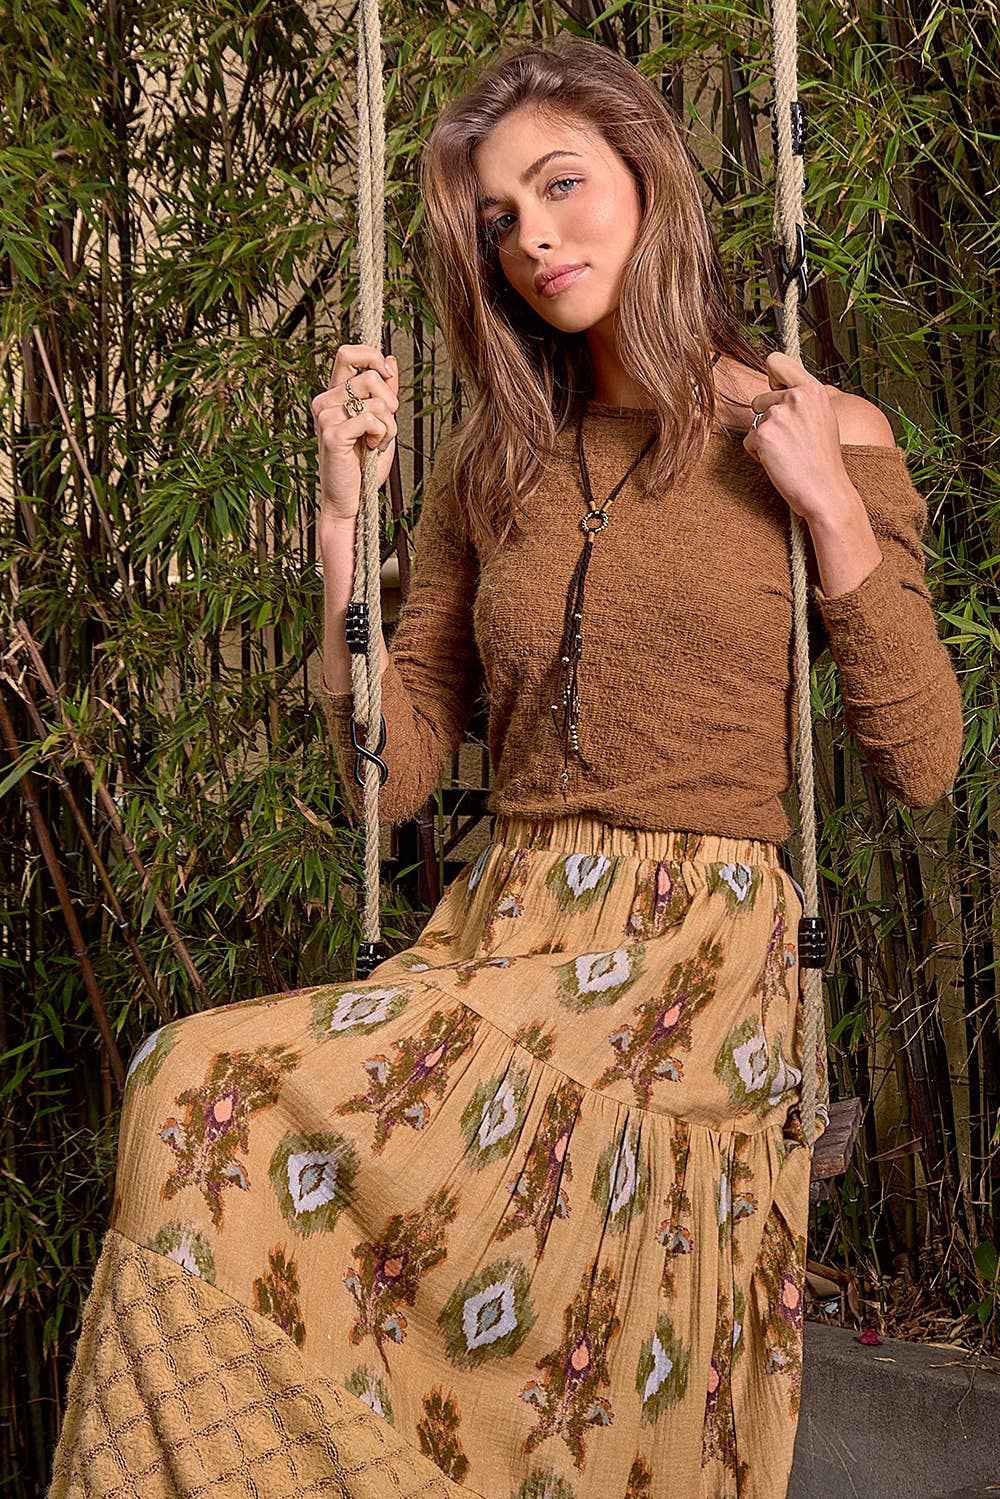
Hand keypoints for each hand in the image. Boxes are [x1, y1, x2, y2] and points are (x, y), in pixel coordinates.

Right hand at [312, 344, 399, 521]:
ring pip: (376, 400)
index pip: (347, 353)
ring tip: (378, 442)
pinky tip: (373, 448)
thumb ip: (384, 391)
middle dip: (391, 403)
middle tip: (384, 428)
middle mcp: (324, 402)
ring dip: (389, 425)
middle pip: (371, 376)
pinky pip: (371, 418)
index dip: (373, 357)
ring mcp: (325, 417)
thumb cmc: (365, 464)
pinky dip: (382, 435)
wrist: (353, 500)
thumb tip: (390, 358)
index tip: (388, 377)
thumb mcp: (380, 421)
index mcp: (333, 395)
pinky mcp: (332, 434)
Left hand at [743, 352, 850, 520]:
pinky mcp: (763, 435)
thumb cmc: (823, 460)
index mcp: (813, 389)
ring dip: (763, 437)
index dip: (771, 378)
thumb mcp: (822, 417)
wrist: (825, 491)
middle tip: (791, 440)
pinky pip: (748, 441)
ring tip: (787, 452)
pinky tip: (779, 462)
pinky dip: (758, 454)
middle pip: (759, 399)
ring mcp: (778, 415)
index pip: (775, 361)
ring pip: (754, 421)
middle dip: (768, 419)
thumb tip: (779, 388)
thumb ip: (803, 399)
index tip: (778, 394)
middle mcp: (796, 396)